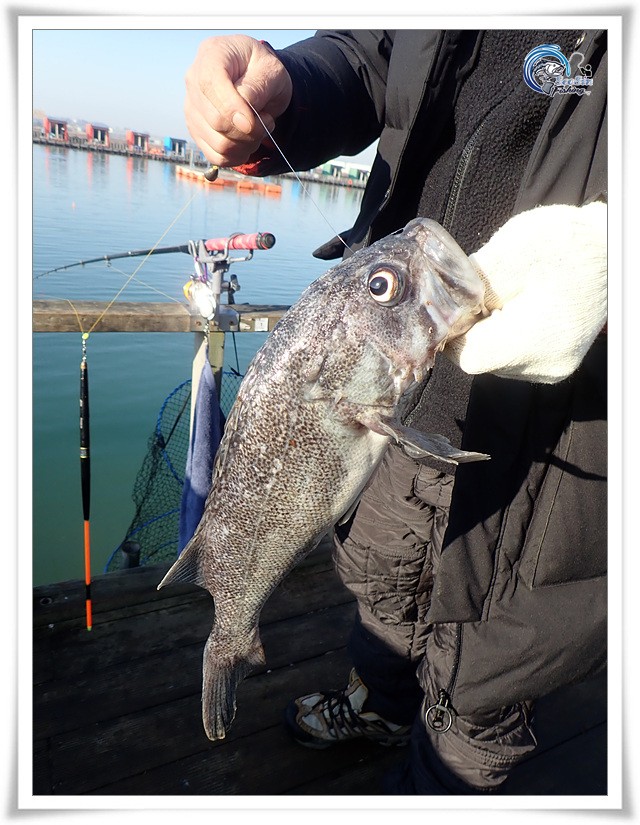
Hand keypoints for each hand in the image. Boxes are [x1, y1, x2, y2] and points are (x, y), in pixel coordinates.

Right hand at [184, 35, 292, 166]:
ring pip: (218, 143)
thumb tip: (242, 119)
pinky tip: (248, 142)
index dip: (232, 109)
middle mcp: (193, 80)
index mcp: (211, 54)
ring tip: (259, 128)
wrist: (258, 78)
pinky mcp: (196, 130)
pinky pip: (216, 156)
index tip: (252, 122)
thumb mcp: (271, 70)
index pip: (210, 85)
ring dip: (247, 144)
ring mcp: (191, 107)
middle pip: (215, 120)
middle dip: (249, 130)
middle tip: (267, 121)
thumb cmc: (264, 70)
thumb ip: (257, 89)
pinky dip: (237, 156)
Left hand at [444, 202, 606, 382]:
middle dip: (470, 327)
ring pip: (494, 358)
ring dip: (486, 330)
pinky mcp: (554, 363)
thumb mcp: (511, 251)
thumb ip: (469, 282)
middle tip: (479, 292)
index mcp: (536, 342)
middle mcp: (545, 366)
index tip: (453, 304)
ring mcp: (552, 368)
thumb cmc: (568, 244)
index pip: (469, 356)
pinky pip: (512, 355)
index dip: (452, 330)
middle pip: (480, 359)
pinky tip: (515, 307)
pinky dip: (504, 333)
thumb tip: (438, 300)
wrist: (611, 249)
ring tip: (504, 295)